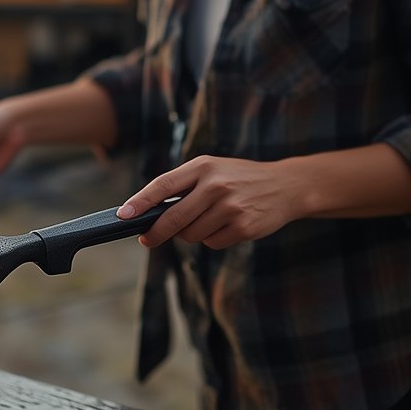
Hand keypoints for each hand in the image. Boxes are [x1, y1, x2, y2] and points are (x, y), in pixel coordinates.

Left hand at [117, 156, 301, 249]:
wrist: (286, 186)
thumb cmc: (238, 178)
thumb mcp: (211, 170)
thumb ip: (183, 186)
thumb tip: (149, 212)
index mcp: (203, 167)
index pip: (164, 185)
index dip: (141, 201)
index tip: (124, 215)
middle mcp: (216, 185)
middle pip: (174, 218)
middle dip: (156, 232)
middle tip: (146, 239)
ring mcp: (231, 207)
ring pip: (192, 234)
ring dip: (191, 234)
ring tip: (207, 220)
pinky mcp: (244, 227)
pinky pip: (212, 243)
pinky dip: (212, 239)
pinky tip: (226, 226)